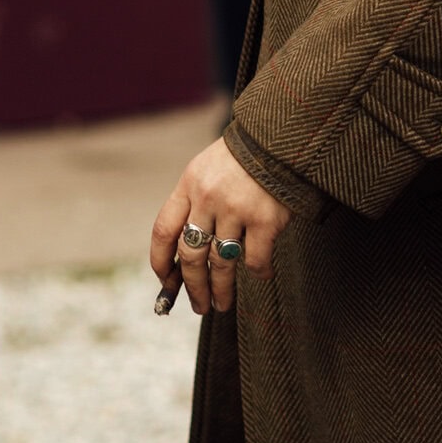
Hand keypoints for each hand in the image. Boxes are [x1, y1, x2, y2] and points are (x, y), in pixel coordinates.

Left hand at [152, 138, 291, 316]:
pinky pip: (255, 258)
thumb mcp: (208, 170)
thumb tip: (186, 255)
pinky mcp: (265, 219)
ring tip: (221, 304)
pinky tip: (261, 276)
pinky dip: (258, 273)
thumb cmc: (244, 157)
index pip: (164, 231)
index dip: (161, 262)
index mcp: (189, 185)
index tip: (165, 282)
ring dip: (220, 289)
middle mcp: (208, 198)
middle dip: (192, 286)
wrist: (281, 137)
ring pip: (220, 263)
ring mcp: (236, 209)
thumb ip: (195, 203)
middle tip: (198, 305)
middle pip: (191, 255)